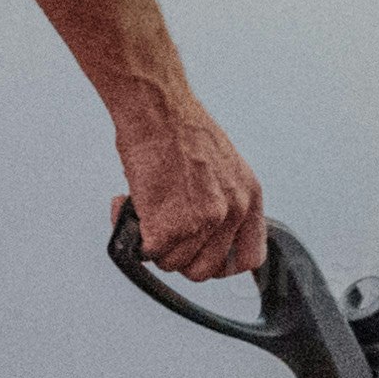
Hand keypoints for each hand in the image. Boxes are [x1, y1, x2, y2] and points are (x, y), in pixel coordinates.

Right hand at [111, 89, 264, 281]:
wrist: (157, 109)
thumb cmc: (178, 128)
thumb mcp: (221, 165)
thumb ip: (221, 200)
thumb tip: (200, 231)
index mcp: (249, 196)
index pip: (249, 258)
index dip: (222, 264)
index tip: (201, 255)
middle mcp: (233, 211)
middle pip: (204, 269)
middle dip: (178, 255)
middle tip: (162, 230)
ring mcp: (203, 222)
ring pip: (173, 263)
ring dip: (153, 244)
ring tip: (143, 210)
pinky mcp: (171, 228)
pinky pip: (149, 254)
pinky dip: (132, 234)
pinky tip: (128, 206)